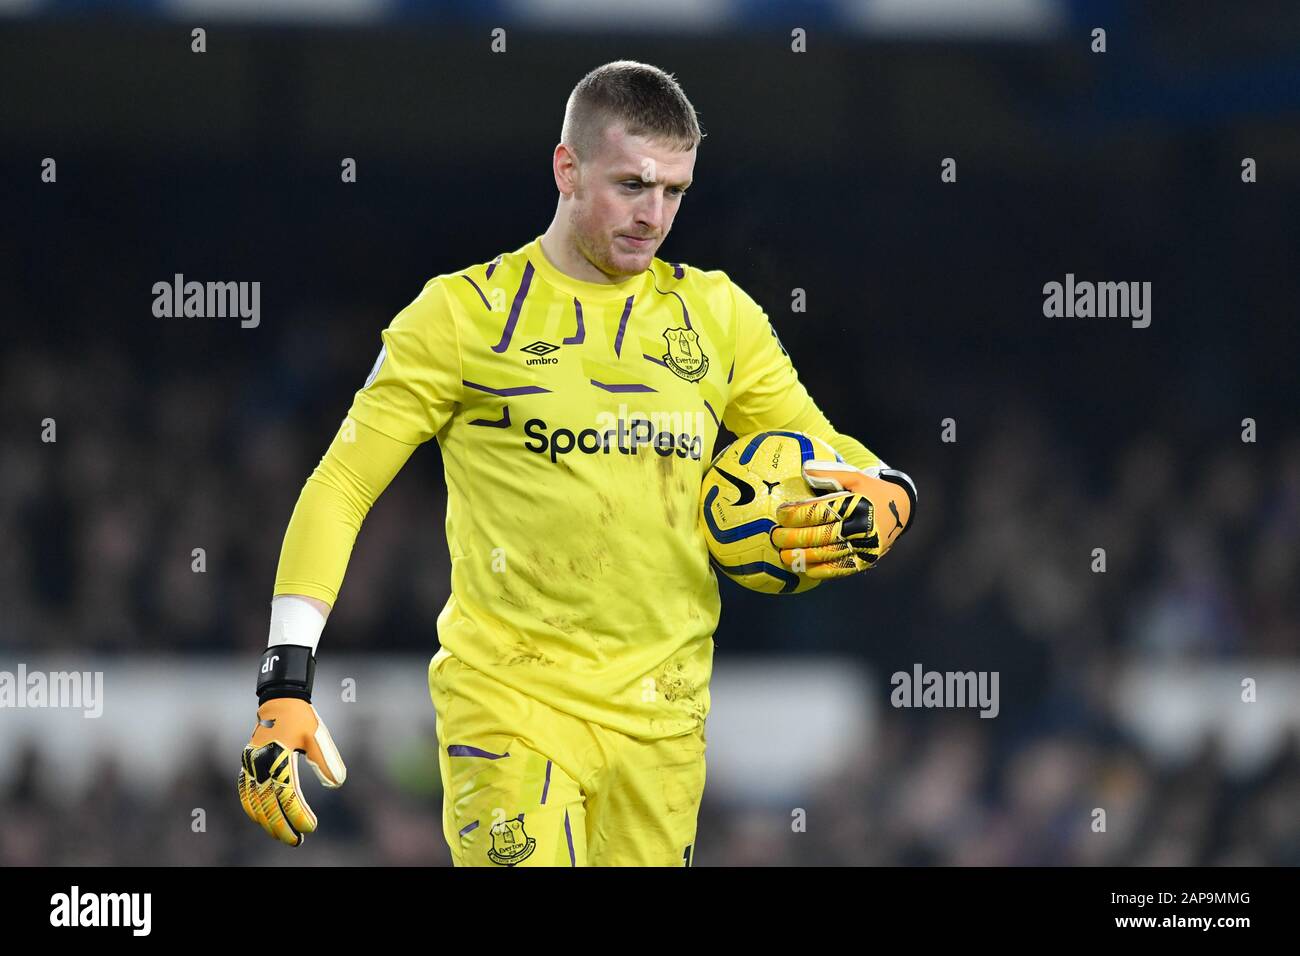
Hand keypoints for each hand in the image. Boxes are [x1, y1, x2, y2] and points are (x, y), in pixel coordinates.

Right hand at [238, 697, 346, 846]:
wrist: (279, 699)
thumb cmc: (302, 717)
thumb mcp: (317, 736)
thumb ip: (326, 760)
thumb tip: (336, 783)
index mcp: (278, 757)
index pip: (287, 795)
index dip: (298, 814)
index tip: (309, 827)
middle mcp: (261, 763)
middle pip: (267, 805)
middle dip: (281, 826)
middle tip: (296, 841)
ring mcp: (251, 764)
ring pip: (254, 803)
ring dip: (266, 822)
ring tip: (281, 835)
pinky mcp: (247, 763)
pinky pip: (246, 792)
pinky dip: (252, 808)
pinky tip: (262, 819)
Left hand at [771, 460, 915, 577]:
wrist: (901, 509)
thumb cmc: (870, 490)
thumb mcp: (854, 476)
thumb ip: (829, 473)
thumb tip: (804, 470)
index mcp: (856, 504)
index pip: (820, 511)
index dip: (797, 514)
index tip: (780, 514)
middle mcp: (861, 527)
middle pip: (820, 535)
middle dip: (794, 538)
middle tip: (776, 537)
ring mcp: (865, 546)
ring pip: (828, 554)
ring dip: (802, 557)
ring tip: (783, 555)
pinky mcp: (867, 560)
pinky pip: (841, 568)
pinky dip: (822, 570)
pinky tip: (805, 569)